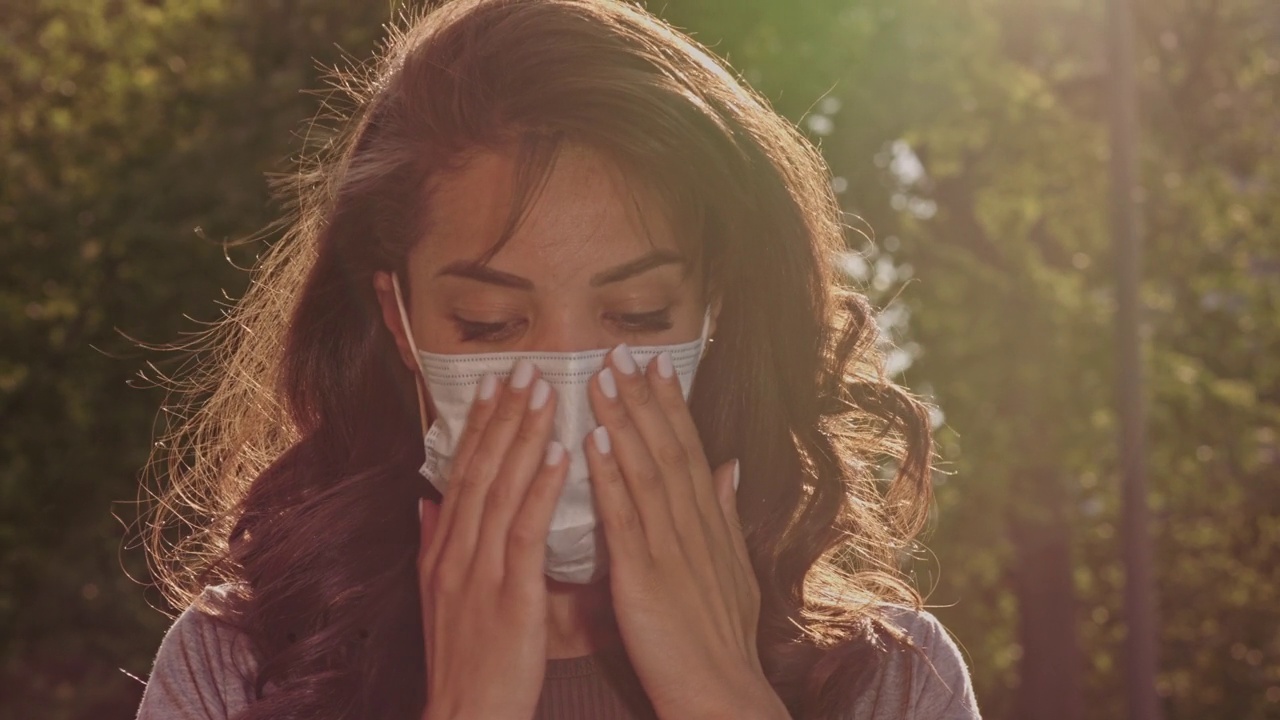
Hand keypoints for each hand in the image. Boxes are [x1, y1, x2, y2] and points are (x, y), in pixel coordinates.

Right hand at [417, 361, 567, 719]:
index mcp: (443, 551)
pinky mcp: (510, 596)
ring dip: (524, 436)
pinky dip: (541, 489)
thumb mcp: (437, 601)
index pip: (462, 473)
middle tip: (525, 366)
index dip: (479, 425)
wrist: (465, 717)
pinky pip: (526, 532)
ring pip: (501, 490)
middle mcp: (455, 552)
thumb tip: (427, 505)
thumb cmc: (466, 663)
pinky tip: (560, 455)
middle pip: (480, 470)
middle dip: (503, 415)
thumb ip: (434, 547)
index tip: (494, 382)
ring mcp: (479, 572)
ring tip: (546, 392)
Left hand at [584, 345, 789, 719]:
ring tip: (602, 376)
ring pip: (646, 469)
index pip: (689, 450)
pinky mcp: (645, 575)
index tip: (655, 362)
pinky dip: (610, 473)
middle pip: (668, 447)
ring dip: (624, 419)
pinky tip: (594, 439)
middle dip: (644, 395)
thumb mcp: (734, 569)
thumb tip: (731, 466)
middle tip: (621, 348)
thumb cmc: (719, 638)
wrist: (720, 692)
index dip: (670, 404)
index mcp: (709, 524)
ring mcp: (671, 548)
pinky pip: (625, 515)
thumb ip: (726, 514)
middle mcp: (694, 526)